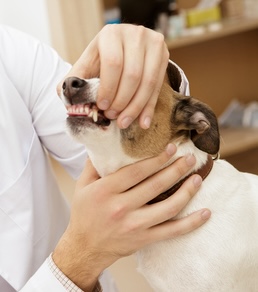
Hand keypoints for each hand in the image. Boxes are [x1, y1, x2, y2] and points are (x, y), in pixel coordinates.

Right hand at [53, 144, 210, 290]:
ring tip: (198, 178)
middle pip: (156, 185)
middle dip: (176, 169)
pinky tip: (206, 212)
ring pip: (168, 207)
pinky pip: (172, 231)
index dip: (157, 159)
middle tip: (190, 158)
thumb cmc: (84, 213)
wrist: (84, 247)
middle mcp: (121, 208)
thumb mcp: (83, 185)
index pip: (137, 171)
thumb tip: (106, 143)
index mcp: (106, 191)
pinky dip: (191, 223)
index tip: (172, 148)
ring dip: (187, 191)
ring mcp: (134, 225)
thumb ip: (94, 164)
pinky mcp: (144, 239)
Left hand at [57, 24, 168, 128]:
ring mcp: (153, 43)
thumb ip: (76, 79)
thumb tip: (67, 97)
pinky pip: (158, 87)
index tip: (102, 107)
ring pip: (148, 82)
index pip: (113, 63)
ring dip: (135, 108)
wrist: (125, 48)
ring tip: (124, 122)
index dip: (108, 89)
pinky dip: (149, 108)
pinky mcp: (164, 56)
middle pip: (133, 75)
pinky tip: (143, 123)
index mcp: (112, 34)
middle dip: (122, 101)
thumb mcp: (87, 64)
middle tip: (113, 116)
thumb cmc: (103, 59)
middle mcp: (135, 34)